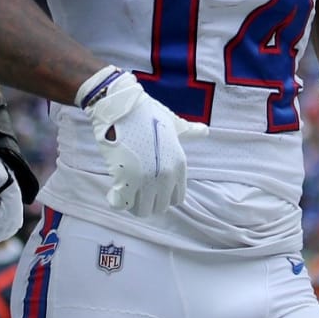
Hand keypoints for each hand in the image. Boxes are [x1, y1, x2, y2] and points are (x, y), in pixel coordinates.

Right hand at [76, 66, 207, 217]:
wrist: (121, 107)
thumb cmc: (146, 114)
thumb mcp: (173, 124)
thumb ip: (190, 131)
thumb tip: (205, 130)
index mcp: (179, 165)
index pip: (176, 198)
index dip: (162, 194)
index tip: (151, 185)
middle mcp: (166, 176)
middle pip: (159, 207)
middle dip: (147, 200)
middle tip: (135, 186)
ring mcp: (146, 179)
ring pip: (142, 211)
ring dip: (132, 203)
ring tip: (124, 188)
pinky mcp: (125, 180)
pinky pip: (122, 205)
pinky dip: (116, 200)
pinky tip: (113, 190)